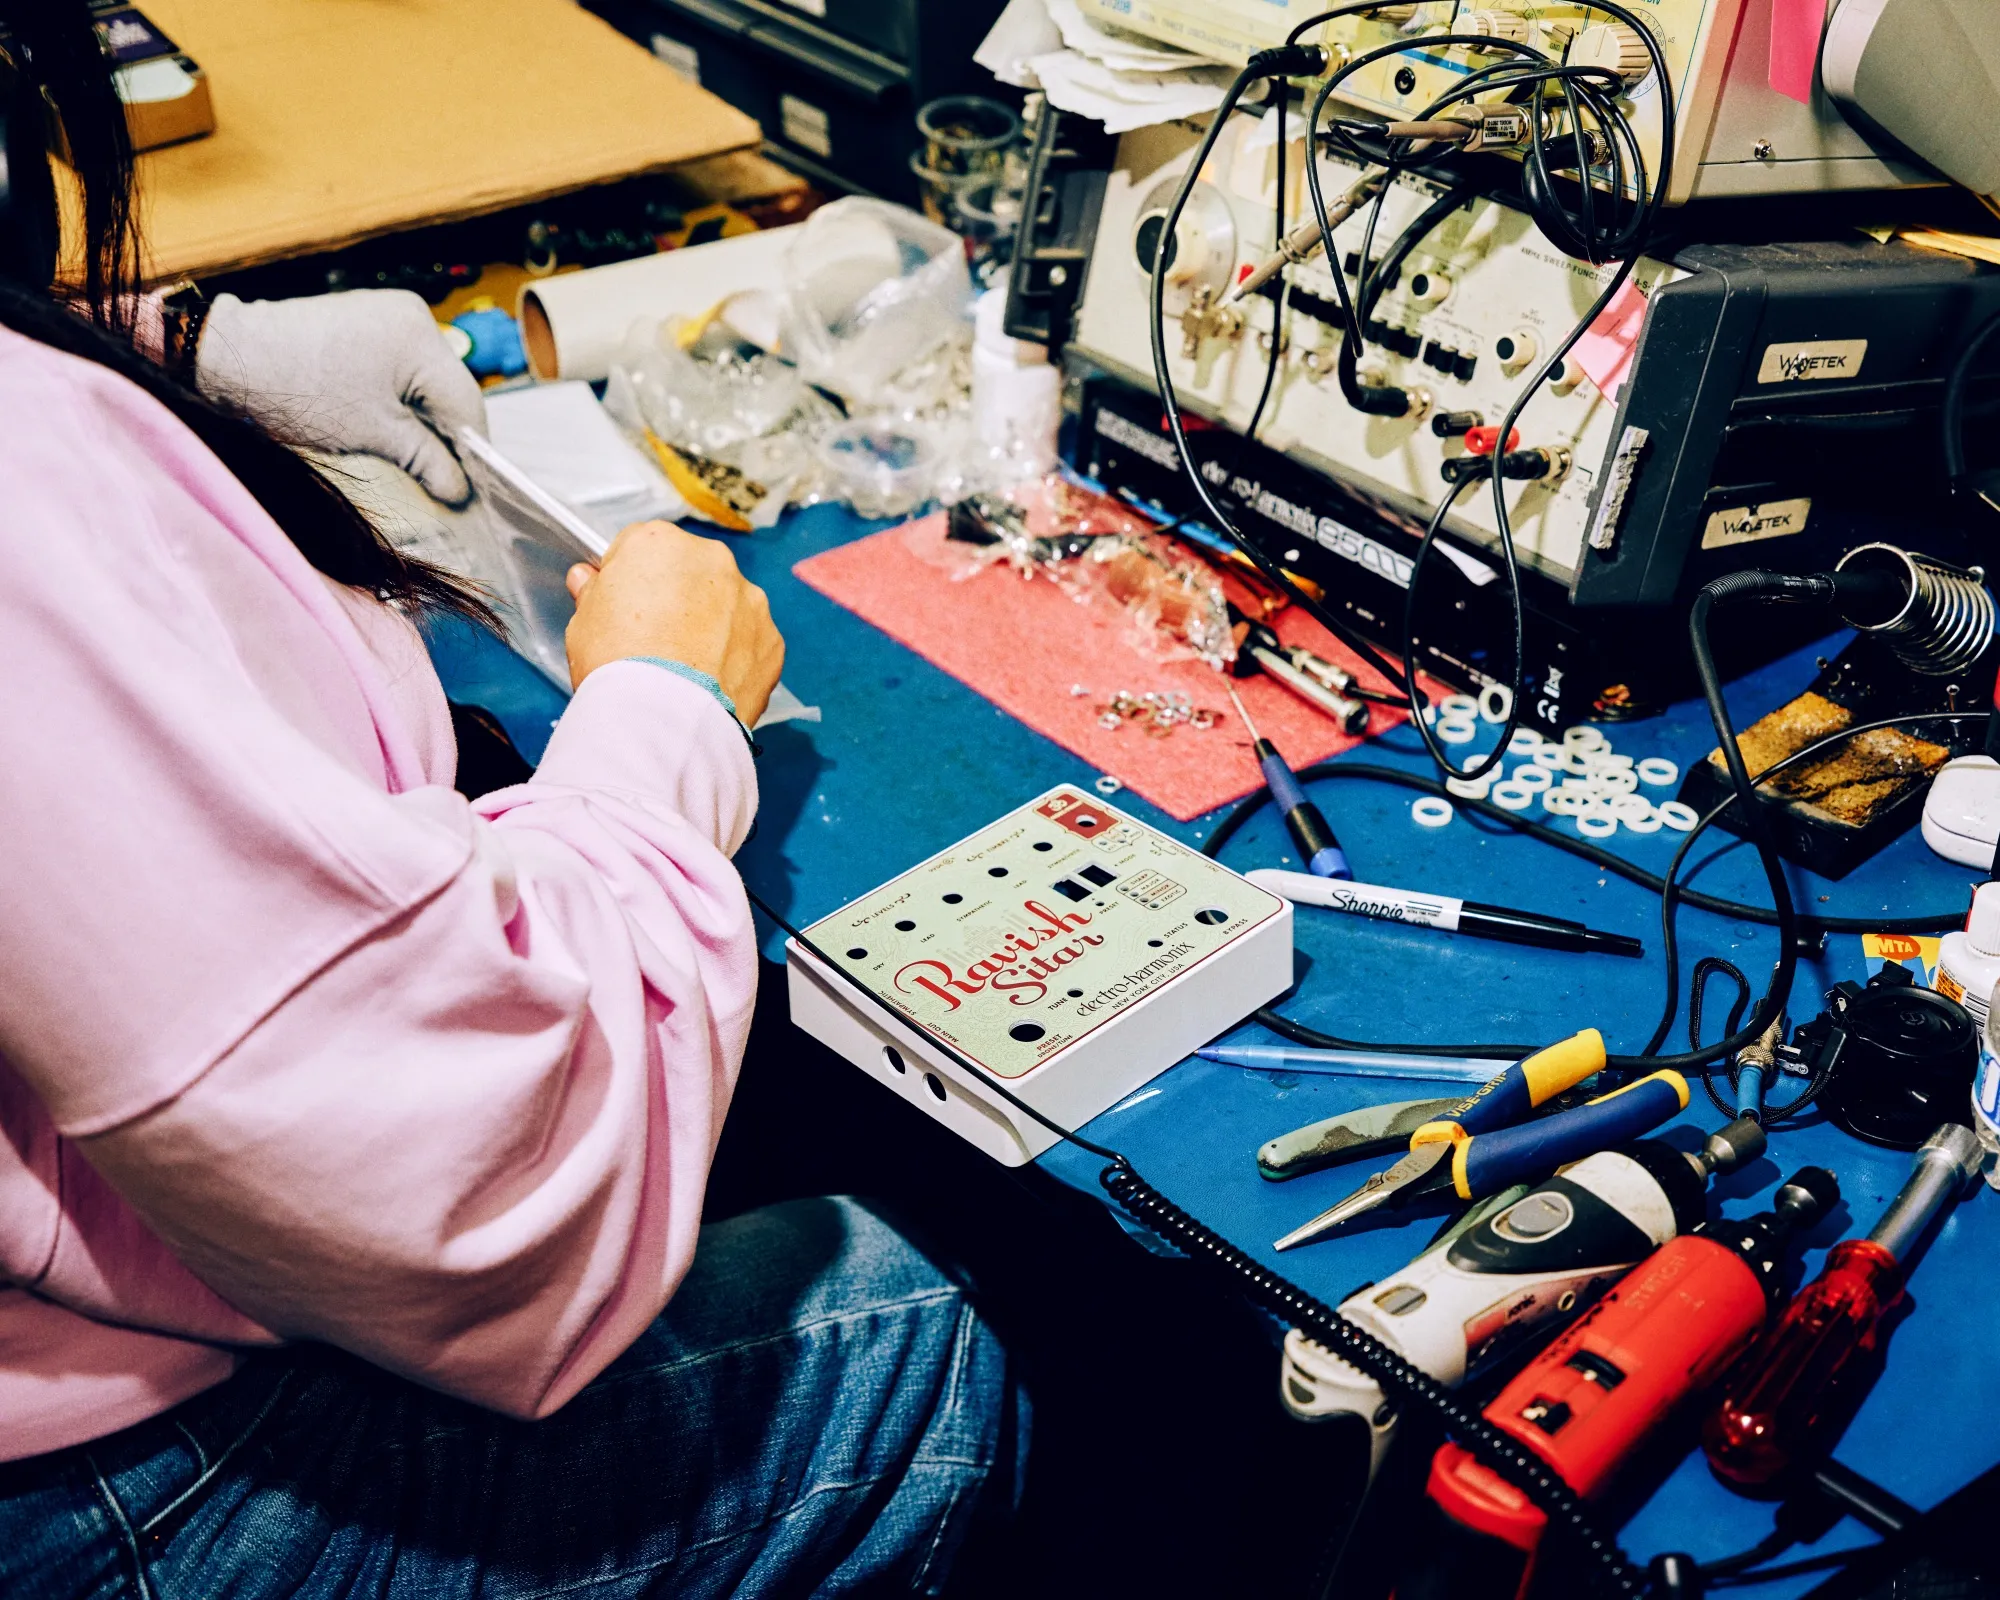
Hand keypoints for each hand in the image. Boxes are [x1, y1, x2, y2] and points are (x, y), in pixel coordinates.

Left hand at [196, 290, 486, 505]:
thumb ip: (428, 461)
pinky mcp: (365, 323)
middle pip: (449, 390)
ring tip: (415, 461)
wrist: (226, 357)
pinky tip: (392, 430)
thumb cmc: (299, 393)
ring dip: (424, 422)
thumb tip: (462, 491)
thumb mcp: (373, 435)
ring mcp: (388, 315)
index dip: (472, 454)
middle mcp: (412, 315)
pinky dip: (402, 402)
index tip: (472, 493)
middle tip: (443, 484)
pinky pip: (402, 370)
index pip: (467, 404)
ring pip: (426, 382)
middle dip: (446, 438)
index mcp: (420, 335)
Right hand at [564, 522, 784, 725]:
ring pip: (726, 606)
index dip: (629, 581)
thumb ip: (593, 592)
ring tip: (686, 669)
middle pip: (689, 573)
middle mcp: (711, 560)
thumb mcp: (584, 622)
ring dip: (711, 627)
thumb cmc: (617, 664)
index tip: (624, 609)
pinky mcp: (772, 638)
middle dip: (676, 599)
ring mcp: (749, 598)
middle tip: (655, 642)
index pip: (641, 549)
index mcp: (660, 543)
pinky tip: (711, 684)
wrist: (663, 719)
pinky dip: (736, 658)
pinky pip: (750, 642)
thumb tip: (589, 579)